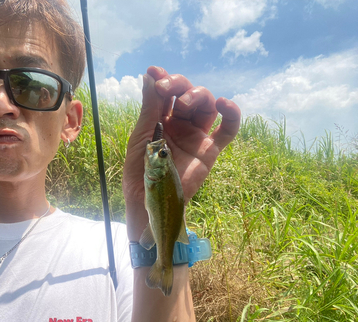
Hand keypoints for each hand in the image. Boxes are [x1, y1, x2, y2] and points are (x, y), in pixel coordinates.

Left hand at [123, 66, 240, 239]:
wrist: (150, 200)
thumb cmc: (139, 171)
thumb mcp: (142, 135)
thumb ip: (150, 107)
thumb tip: (150, 75)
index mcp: (161, 120)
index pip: (167, 93)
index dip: (164, 80)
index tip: (155, 71)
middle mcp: (181, 124)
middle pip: (188, 94)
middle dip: (179, 85)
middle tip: (167, 89)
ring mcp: (197, 136)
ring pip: (207, 105)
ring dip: (199, 95)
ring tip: (184, 103)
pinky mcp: (210, 150)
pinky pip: (228, 129)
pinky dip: (232, 114)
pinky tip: (224, 103)